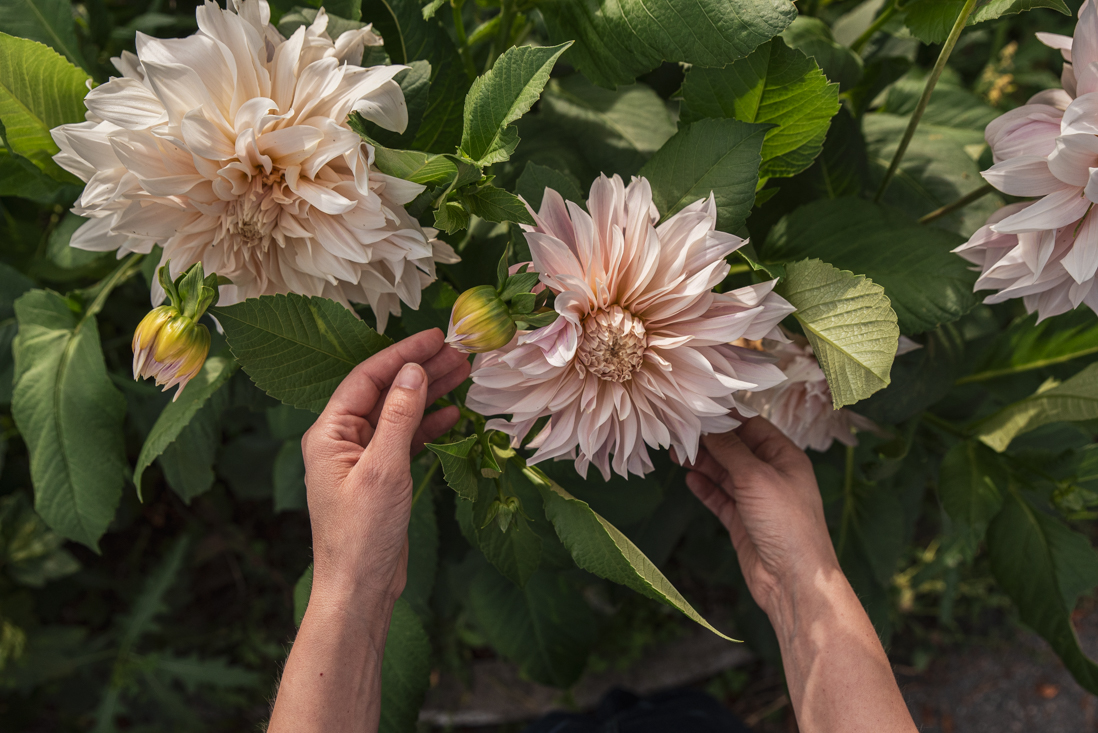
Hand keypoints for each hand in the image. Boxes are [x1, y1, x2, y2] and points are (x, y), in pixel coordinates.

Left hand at [301, 328, 469, 607]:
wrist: (360, 589)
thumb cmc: (363, 534)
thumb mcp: (384, 469)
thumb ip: (400, 416)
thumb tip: (414, 371)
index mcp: (329, 433)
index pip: (367, 378)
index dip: (402, 354)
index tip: (435, 336)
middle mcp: (342, 441)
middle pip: (385, 392)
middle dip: (421, 370)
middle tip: (459, 352)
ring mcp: (362, 459)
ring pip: (399, 414)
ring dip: (429, 394)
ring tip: (463, 374)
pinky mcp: (381, 478)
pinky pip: (405, 440)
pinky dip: (428, 426)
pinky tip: (452, 414)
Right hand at [676, 417, 838, 620]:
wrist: (793, 580)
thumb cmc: (788, 524)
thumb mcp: (757, 477)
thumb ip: (730, 449)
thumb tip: (709, 425)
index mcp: (785, 457)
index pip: (752, 426)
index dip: (726, 416)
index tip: (698, 407)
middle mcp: (772, 475)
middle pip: (735, 449)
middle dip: (708, 440)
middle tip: (678, 431)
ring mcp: (756, 500)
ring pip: (724, 473)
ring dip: (702, 463)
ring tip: (676, 454)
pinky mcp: (743, 522)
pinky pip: (720, 498)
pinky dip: (705, 488)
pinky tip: (690, 479)